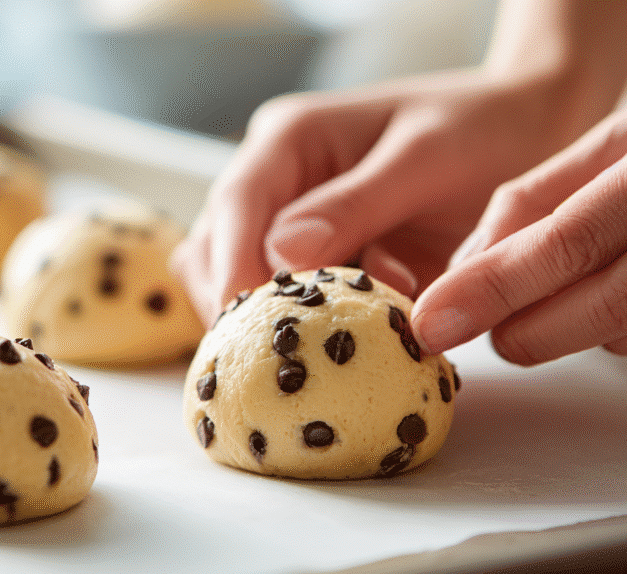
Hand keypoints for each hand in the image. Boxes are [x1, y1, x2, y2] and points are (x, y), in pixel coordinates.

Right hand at [172, 68, 589, 325]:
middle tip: (279, 354)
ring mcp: (289, 228)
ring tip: (319, 350)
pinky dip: (308, 334)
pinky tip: (347, 346)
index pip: (237, 203)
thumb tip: (285, 255)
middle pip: (214, 250)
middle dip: (237, 304)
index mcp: (289, 140)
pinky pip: (289, 310)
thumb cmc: (480, 129)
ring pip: (239, 285)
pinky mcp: (316, 268)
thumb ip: (356, 204)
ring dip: (269, 324)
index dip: (233, 264)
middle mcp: (275, 182)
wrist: (523, 134)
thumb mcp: (425, 158)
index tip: (246, 319)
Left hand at [412, 107, 626, 364]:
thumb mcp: (606, 149)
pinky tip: (612, 297)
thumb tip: (459, 274)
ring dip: (575, 332)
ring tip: (565, 296)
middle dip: (527, 331)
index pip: (568, 239)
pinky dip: (616, 336)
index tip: (433, 322)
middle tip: (493, 332)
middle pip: (605, 304)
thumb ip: (530, 206)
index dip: (494, 287)